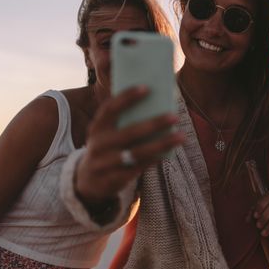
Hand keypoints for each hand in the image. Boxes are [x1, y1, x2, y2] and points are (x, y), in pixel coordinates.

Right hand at [76, 86, 184, 204]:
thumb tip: (156, 104)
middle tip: (174, 116)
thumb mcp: (107, 133)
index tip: (146, 88)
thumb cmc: (107, 148)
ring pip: (136, 153)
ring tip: (180, 136)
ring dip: (160, 144)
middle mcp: (98, 144)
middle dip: (153, 124)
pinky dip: (153, 160)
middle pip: (128, 132)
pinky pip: (136, 169)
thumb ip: (124, 121)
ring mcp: (103, 163)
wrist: (88, 180)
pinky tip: (167, 153)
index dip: (126, 97)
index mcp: (96, 127)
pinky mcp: (111, 180)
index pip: (110, 108)